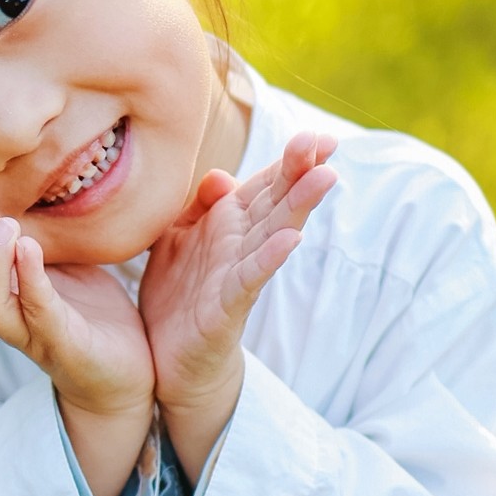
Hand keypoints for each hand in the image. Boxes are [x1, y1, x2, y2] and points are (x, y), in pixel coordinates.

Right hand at [0, 208, 154, 495]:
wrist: (132, 372)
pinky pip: (40, 312)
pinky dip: (30, 277)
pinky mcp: (70, 345)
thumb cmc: (94, 317)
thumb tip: (28, 194)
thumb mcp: (65, 269)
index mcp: (4, 306)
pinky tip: (29, 246)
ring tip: (7, 228)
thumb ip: (41, 242)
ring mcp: (38, 337)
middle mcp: (12, 325)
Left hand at [139, 132, 337, 479]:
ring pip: (274, 234)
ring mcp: (238, 275)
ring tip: (325, 178)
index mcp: (230, 224)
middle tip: (325, 140)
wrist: (169, 360)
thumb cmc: (179, 295)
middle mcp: (241, 245)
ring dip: (299, 206)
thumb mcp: (179, 239)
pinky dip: (270, 258)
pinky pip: (250, 279)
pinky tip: (291, 241)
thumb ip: (197, 204)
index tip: (316, 135)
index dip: (290, 160)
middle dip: (300, 171)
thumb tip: (221, 176)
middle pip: (278, 201)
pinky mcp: (227, 307)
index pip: (266, 184)